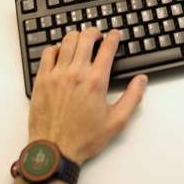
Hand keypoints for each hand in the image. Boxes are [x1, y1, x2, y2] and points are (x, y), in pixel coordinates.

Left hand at [27, 28, 147, 164]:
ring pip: (66, 41)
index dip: (114, 36)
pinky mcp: (41, 80)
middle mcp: (76, 73)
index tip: (115, 35)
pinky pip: (47, 53)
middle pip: (86, 37)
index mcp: (96, 81)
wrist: (54, 152)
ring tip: (80, 40)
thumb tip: (141, 80)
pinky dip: (55, 48)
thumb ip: (132, 98)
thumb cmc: (83, 139)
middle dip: (95, 32)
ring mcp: (57, 75)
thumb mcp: (116, 121)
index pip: (107, 47)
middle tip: (98, 36)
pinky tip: (60, 53)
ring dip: (76, 37)